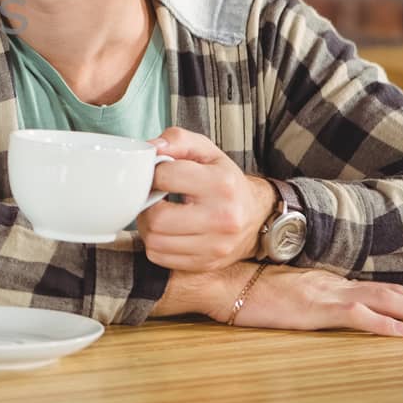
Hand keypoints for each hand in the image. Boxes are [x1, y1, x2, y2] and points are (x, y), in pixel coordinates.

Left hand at [138, 127, 274, 272]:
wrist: (256, 215)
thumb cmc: (225, 180)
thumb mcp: (206, 151)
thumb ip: (177, 139)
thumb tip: (150, 148)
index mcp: (221, 184)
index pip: (165, 177)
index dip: (152, 174)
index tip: (157, 176)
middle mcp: (222, 218)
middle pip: (156, 218)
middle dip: (146, 206)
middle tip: (152, 199)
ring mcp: (215, 246)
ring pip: (154, 241)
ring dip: (147, 227)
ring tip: (158, 214)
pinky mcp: (206, 263)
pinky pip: (160, 258)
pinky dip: (155, 244)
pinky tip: (166, 232)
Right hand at [226, 265, 402, 336]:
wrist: (221, 280)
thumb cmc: (246, 288)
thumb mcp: (286, 292)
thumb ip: (311, 297)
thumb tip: (329, 307)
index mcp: (330, 283)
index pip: (382, 290)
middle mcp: (335, 285)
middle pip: (393, 293)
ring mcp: (325, 295)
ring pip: (384, 300)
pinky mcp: (312, 309)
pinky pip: (355, 316)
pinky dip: (382, 323)